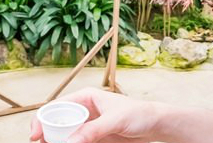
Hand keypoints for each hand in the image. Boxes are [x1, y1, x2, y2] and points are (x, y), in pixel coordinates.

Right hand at [30, 87, 165, 142]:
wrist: (153, 125)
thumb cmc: (139, 114)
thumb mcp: (116, 120)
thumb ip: (93, 130)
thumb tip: (69, 142)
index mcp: (86, 97)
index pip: (57, 106)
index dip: (42, 119)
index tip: (36, 136)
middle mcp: (84, 110)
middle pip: (57, 123)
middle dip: (47, 135)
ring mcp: (87, 125)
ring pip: (64, 135)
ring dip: (57, 141)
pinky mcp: (93, 138)